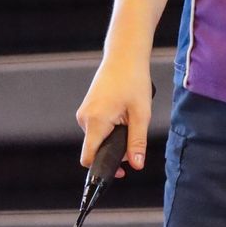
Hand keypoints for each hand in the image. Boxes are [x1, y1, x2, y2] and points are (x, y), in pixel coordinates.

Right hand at [75, 51, 153, 176]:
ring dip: (113, 136)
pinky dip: (110, 126)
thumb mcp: (141, 114)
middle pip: (96, 148)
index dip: (103, 168)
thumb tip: (137, 165)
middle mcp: (84, 118)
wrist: (124, 55)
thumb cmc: (133, 80)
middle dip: (114, 148)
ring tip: (129, 117)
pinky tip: (122, 112)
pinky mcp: (87, 107)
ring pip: (97, 137)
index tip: (120, 171)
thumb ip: (137, 142)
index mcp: (95, 122)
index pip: (89, 158)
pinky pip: (97, 126)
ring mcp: (84, 112)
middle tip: (134, 133)